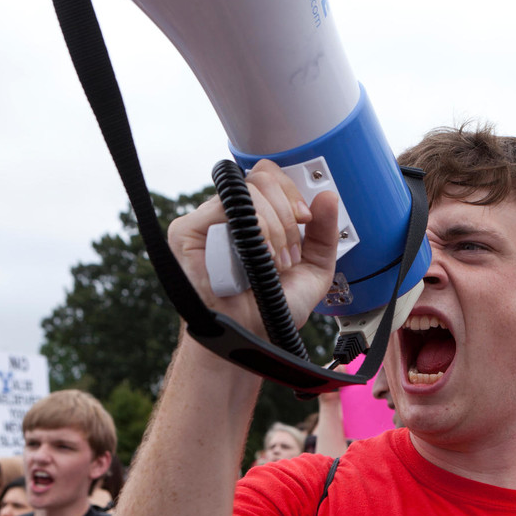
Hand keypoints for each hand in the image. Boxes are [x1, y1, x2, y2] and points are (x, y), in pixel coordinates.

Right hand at [167, 159, 339, 337]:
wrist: (252, 338)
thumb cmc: (271, 311)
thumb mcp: (313, 270)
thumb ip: (324, 234)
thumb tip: (327, 197)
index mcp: (255, 218)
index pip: (269, 176)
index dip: (292, 191)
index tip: (306, 219)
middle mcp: (230, 216)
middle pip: (261, 177)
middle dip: (287, 212)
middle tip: (291, 249)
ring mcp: (207, 221)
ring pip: (247, 190)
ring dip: (274, 226)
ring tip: (276, 261)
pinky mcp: (187, 231)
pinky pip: (224, 208)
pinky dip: (254, 230)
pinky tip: (260, 256)